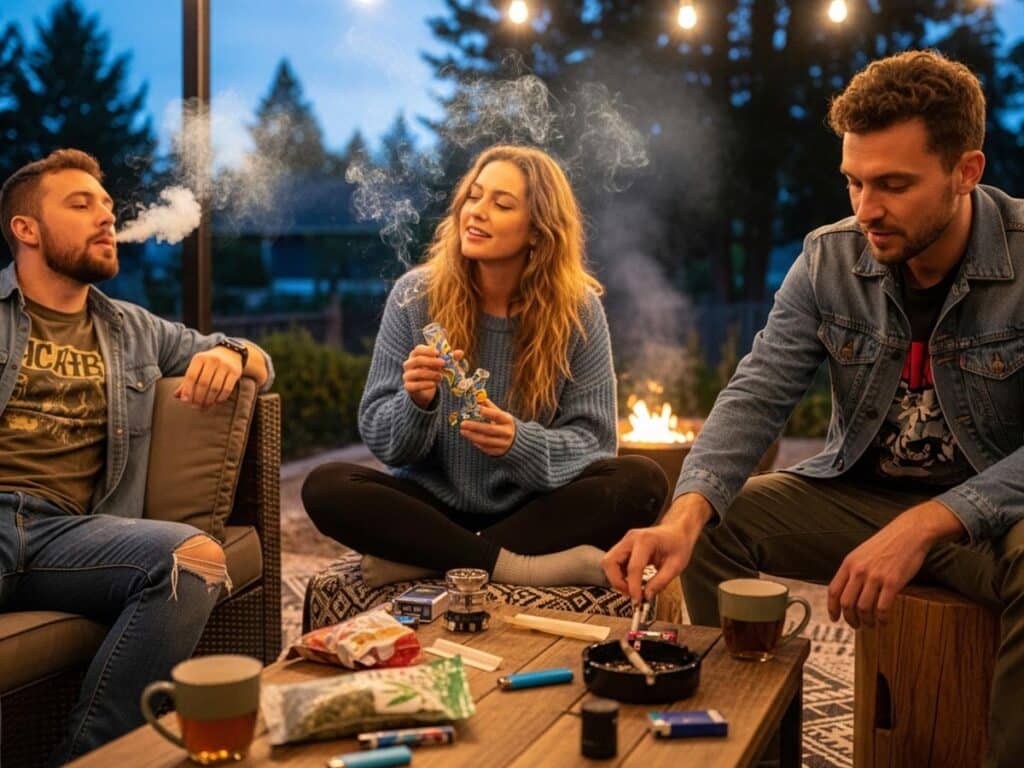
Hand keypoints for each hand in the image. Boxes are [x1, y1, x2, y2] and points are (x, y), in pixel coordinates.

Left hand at [174, 346, 242, 408]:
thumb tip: (177, 396)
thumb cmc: (209, 364)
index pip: (191, 376)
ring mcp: (225, 365)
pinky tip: (216, 401)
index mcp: (200, 358)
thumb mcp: (197, 367)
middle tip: (196, 406)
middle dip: (198, 398)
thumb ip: (187, 381)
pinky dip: (220, 398)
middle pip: (203, 384)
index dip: (187, 390)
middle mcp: (212, 360)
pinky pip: (227, 389)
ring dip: (209, 400)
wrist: (231, 352)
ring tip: (205, 406)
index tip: (185, 401)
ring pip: (215, 388)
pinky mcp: (235, 372)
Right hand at [403, 345, 462, 408]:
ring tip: (441, 377)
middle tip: (443, 364)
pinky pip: (414, 385)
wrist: (425, 390)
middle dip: (431, 362)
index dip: (428, 350)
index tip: (438, 353)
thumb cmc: (433, 372)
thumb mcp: (442, 365)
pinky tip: (434, 384)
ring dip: (430, 374)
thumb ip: (450, 358)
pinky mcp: (408, 386)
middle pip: (417, 360)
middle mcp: (409, 364)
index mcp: (415, 355)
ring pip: (416, 373)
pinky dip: (425, 384)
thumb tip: (460, 352)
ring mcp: (407, 375)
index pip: (418, 349)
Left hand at [460, 398, 515, 455]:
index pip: (497, 415)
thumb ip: (492, 408)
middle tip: (463, 423)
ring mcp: (504, 443)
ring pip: (486, 440)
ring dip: (473, 436)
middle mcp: (507, 432)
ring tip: (463, 431)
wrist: (520, 441)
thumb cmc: (507, 425)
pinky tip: (471, 439)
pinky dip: (478, 444)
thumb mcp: (503, 416)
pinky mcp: (500, 452)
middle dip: (475, 426)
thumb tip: (481, 399)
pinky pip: (487, 448)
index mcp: (508, 421)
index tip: (477, 408)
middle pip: (489, 429)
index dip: (487, 412)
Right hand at [602, 494, 712, 603]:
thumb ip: (660, 582)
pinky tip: (631, 580)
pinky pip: (613, 562)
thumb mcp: (676, 566)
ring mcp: (625, 541)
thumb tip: (646, 596)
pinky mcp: (624, 546)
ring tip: (631, 588)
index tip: (637, 601)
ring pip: (608, 562)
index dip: (633, 587)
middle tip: (631, 594)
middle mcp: (631, 538)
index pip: (633, 567)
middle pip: (610, 562)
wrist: (677, 530)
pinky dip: (618, 574)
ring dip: (616, 578)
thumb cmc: (678, 544)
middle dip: (617, 581)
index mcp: (646, 540)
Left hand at [827, 501, 964, 628]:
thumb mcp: (862, 553)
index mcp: (849, 563)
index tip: (835, 618)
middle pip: (846, 603)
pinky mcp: (893, 582)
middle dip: (850, 619)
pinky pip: (883, 608)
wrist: (909, 532)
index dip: (832, 608)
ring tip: (871, 624)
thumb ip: (853, 570)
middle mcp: (859, 571)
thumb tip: (848, 590)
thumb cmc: (887, 543)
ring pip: (863, 609)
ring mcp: (875, 577)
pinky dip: (882, 619)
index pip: (833, 590)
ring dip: (867, 621)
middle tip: (856, 625)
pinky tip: (884, 622)